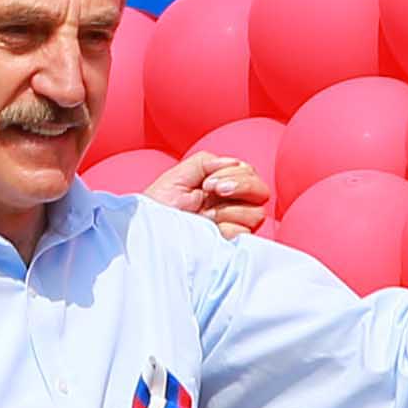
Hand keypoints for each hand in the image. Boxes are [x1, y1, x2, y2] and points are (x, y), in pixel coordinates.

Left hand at [152, 145, 271, 235]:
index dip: (234, 174)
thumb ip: (206, 162)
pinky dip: (228, 229)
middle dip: (241, 186)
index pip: (249, 173)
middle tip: (213, 190)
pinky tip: (209, 230)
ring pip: (257, 212)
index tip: (207, 182)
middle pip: (261, 191)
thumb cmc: (157, 207)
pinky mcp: (229, 245)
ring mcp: (231, 226)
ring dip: (229, 210)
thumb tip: (235, 162)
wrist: (146, 233)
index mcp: (220, 186)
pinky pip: (245, 233)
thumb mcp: (178, 176)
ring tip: (205, 216)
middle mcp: (231, 205)